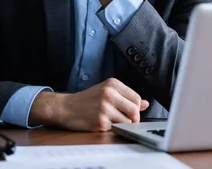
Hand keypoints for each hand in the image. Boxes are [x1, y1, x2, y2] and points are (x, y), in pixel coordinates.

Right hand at [29, 78, 149, 131]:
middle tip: (126, 120)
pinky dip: (113, 128)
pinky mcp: (100, 122)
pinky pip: (116, 128)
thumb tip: (146, 104)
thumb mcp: (107, 92)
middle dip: (134, 118)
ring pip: (127, 121)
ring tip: (112, 120)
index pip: (136, 98)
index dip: (136, 108)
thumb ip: (126, 97)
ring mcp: (104, 108)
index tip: (131, 111)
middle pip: (134, 110)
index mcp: (112, 84)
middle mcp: (109, 94)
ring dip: (123, 124)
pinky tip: (103, 123)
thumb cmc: (88, 100)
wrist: (66, 108)